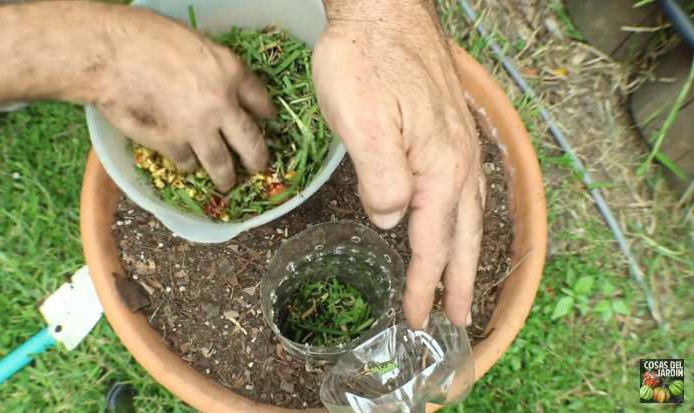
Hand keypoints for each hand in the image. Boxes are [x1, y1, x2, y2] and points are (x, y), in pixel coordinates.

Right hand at [0, 2, 273, 191]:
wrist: (110, 54)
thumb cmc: (147, 37)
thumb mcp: (195, 43)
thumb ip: (216, 68)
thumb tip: (223, 86)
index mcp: (231, 72)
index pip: (261, 101)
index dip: (267, 115)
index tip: (269, 121)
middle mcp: (222, 105)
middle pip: (252, 144)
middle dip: (257, 160)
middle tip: (258, 167)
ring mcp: (198, 130)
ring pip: (221, 165)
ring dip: (225, 177)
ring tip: (226, 182)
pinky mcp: (171, 144)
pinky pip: (186, 163)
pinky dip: (187, 164)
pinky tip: (185, 162)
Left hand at [314, 0, 484, 327]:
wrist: (382, 9)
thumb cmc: (366, 62)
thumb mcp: (362, 124)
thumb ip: (382, 180)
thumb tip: (389, 219)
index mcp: (438, 168)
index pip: (432, 243)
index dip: (424, 285)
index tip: (417, 318)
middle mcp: (458, 162)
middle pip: (463, 237)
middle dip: (459, 282)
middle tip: (458, 320)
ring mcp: (459, 145)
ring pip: (469, 214)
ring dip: (467, 254)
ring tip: (464, 283)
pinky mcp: (450, 129)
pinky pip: (466, 188)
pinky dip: (465, 218)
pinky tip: (458, 220)